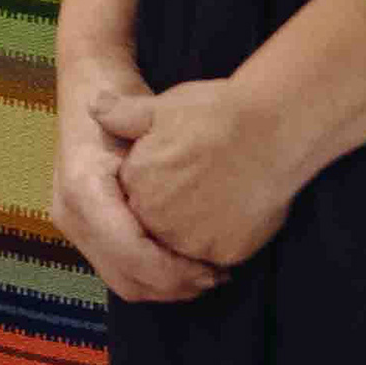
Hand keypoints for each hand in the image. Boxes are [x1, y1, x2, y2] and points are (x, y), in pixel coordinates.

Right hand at [52, 54, 229, 303]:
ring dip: (166, 288)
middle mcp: (71, 213)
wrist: (88, 83)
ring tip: (205, 275)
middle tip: (216, 277)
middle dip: (174, 286)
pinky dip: (153, 277)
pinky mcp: (84, 229)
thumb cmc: (121, 92)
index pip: (129, 252)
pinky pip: (120, 269)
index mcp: (84, 188)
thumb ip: (158, 152)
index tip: (212, 270)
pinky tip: (184, 266)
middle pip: (126, 277)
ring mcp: (74, 224)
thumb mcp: (140, 111)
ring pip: (123, 282)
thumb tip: (181, 195)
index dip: (172, 271)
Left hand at [92, 77, 305, 269]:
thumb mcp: (162, 108)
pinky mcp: (225, 253)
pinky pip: (216, 257)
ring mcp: (191, 240)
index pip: (134, 200)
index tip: (175, 176)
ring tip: (218, 204)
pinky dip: (223, 244)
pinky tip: (235, 216)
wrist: (271, 130)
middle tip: (200, 190)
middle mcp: (157, 218)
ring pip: (184, 248)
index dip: (154, 188)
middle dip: (171, 217)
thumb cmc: (216, 115)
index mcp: (136, 184)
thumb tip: (93, 108)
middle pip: (157, 228)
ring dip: (195, 236)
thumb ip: (123, 115)